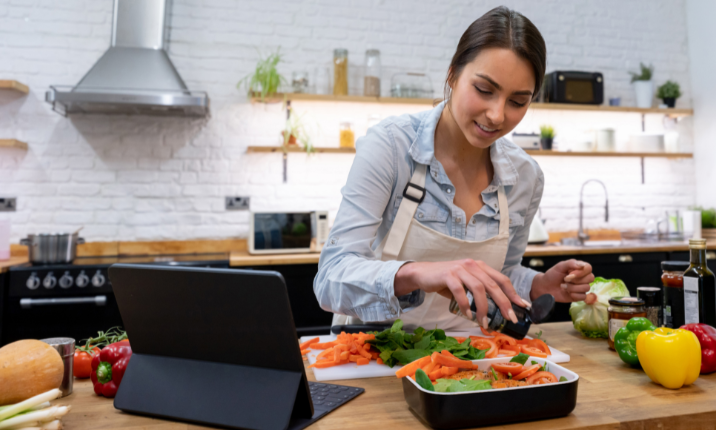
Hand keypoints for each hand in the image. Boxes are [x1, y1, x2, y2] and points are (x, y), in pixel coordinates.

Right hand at [394, 259, 530, 327]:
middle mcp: (473, 265)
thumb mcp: (466, 284)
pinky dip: (465, 305)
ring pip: (479, 288)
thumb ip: (479, 293)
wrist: (423, 274)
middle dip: (504, 303)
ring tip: (484, 322)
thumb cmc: (446, 282)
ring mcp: (460, 269)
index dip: (513, 293)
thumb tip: (495, 313)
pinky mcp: (448, 274)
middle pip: (494, 285)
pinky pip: (460, 291)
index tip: (522, 307)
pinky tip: (468, 315)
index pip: (502, 280)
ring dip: (484, 308)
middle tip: (509, 319)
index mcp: (480, 267)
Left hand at [530, 259, 593, 301]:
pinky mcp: (579, 296)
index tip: (569, 273)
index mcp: (579, 268)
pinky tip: (567, 293)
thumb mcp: (559, 266)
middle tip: (565, 279)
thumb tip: (582, 265)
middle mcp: (582, 277)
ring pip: (586, 288)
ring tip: (563, 286)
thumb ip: (571, 263)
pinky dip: (574, 295)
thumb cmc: (552, 275)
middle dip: (576, 280)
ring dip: (572, 288)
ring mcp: (581, 287)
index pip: (589, 268)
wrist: (545, 287)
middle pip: (590, 278)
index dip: (581, 272)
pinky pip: (583, 297)